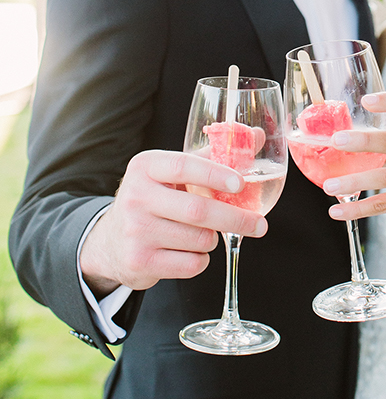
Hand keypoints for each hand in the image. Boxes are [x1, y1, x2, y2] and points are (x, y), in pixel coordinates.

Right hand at [79, 149, 267, 295]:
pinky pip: (192, 263)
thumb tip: (257, 135)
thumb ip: (212, 155)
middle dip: (236, 218)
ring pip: (199, 239)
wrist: (112, 241)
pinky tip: (186, 250)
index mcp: (145, 166)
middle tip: (259, 225)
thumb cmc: (155, 199)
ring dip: (213, 238)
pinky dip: (201, 259)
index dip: (216, 175)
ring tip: (202, 233)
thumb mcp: (172, 173)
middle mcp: (136, 196)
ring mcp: (135, 231)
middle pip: (198, 210)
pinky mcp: (139, 262)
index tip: (241, 183)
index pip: (185, 166)